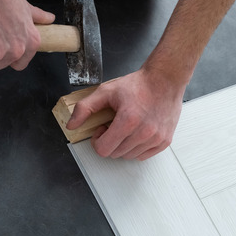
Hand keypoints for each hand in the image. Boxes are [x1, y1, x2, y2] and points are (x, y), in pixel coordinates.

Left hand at [67, 68, 184, 160]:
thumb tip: (71, 125)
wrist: (164, 80)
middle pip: (115, 154)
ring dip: (123, 145)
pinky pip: (143, 156)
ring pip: (129, 156)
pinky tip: (137, 132)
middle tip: (115, 125)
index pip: (104, 149)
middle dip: (110, 141)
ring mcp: (156, 138)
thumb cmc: (138, 84)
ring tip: (127, 127)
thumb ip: (85, 108)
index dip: (98, 140)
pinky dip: (137, 147)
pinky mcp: (164, 141)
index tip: (103, 128)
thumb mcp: (106, 91)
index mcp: (128, 121)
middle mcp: (144, 132)